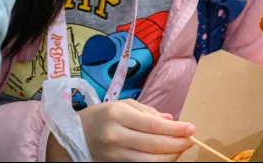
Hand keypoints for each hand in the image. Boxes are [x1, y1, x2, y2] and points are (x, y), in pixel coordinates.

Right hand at [48, 99, 194, 161]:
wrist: (71, 135)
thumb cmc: (102, 116)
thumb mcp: (123, 105)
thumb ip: (148, 112)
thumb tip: (171, 121)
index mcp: (118, 115)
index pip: (153, 125)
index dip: (175, 129)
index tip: (191, 128)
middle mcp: (114, 135)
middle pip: (153, 145)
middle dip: (176, 144)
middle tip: (189, 140)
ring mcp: (112, 154)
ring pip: (148, 160)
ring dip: (169, 156)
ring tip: (180, 149)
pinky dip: (155, 163)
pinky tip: (164, 157)